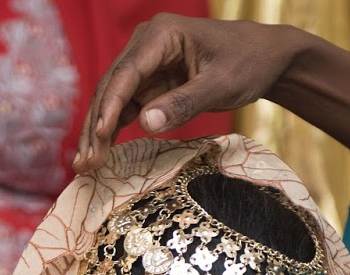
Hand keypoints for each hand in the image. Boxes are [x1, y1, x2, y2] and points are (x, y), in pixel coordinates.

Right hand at [74, 15, 298, 171]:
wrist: (264, 57)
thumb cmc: (248, 63)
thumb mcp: (221, 85)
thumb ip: (185, 104)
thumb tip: (145, 124)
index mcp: (161, 35)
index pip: (126, 73)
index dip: (109, 107)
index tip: (98, 136)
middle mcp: (145, 45)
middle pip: (111, 87)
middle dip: (96, 125)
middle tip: (85, 163)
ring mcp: (145, 64)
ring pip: (113, 99)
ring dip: (99, 132)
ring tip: (86, 165)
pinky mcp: (149, 82)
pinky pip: (125, 107)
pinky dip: (113, 130)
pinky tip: (100, 154)